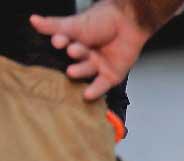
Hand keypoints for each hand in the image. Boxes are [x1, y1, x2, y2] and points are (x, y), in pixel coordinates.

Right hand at [30, 0, 150, 100]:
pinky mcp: (110, 76)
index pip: (63, 43)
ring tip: (72, 71)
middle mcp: (82, 57)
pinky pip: (101, 86)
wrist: (128, 24)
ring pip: (86, 70)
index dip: (61, 41)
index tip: (58, 41)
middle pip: (75, 58)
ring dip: (80, 71)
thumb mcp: (76, 23)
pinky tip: (87, 95)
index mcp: (71, 43)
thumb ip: (55, 25)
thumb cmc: (101, 21)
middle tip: (71, 51)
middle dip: (74, 56)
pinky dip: (94, 91)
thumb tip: (33, 20)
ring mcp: (96, 67)